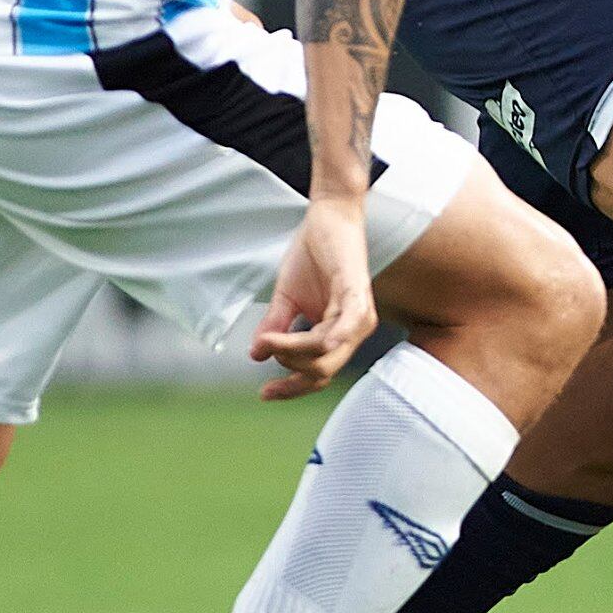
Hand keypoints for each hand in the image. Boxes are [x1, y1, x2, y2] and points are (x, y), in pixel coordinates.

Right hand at [253, 196, 378, 398]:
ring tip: (269, 338)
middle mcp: (354, 330)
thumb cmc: (312, 257)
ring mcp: (358, 313)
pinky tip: (320, 346)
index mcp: (339, 335)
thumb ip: (275, 328)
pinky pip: (348, 323)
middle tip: (264, 346)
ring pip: (325, 352)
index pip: (318, 374)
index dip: (291, 388)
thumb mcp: (286, 299)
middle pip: (321, 370)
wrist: (327, 218)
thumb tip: (255, 355)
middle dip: (287, 365)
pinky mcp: (356, 290)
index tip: (263, 394)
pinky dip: (334, 338)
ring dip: (293, 350)